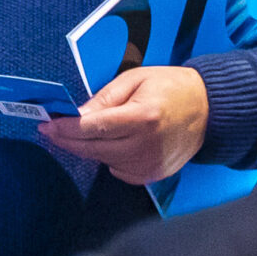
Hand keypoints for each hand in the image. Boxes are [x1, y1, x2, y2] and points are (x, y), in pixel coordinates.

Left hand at [40, 66, 209, 184]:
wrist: (209, 111)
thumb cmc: (171, 89)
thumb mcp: (136, 80)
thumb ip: (104, 98)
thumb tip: (75, 114)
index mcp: (143, 117)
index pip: (94, 127)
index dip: (66, 128)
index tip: (47, 125)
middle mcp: (147, 145)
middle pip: (93, 148)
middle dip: (68, 140)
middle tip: (51, 130)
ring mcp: (151, 164)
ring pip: (103, 160)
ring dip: (90, 147)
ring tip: (92, 130)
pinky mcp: (153, 175)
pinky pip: (118, 170)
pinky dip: (110, 157)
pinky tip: (117, 142)